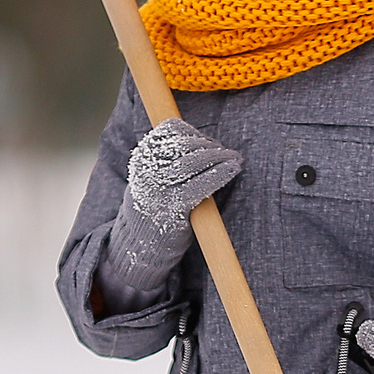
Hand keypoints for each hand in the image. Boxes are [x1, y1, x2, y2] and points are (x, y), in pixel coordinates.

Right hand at [124, 118, 241, 233]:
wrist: (138, 244)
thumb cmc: (153, 206)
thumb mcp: (151, 176)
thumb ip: (168, 158)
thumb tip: (206, 142)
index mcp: (141, 156)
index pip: (171, 128)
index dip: (194, 132)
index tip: (208, 141)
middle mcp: (147, 169)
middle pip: (185, 143)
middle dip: (211, 145)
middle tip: (228, 152)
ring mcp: (158, 188)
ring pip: (194, 160)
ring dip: (220, 156)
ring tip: (235, 159)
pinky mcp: (173, 207)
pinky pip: (201, 184)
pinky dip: (221, 173)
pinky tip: (233, 168)